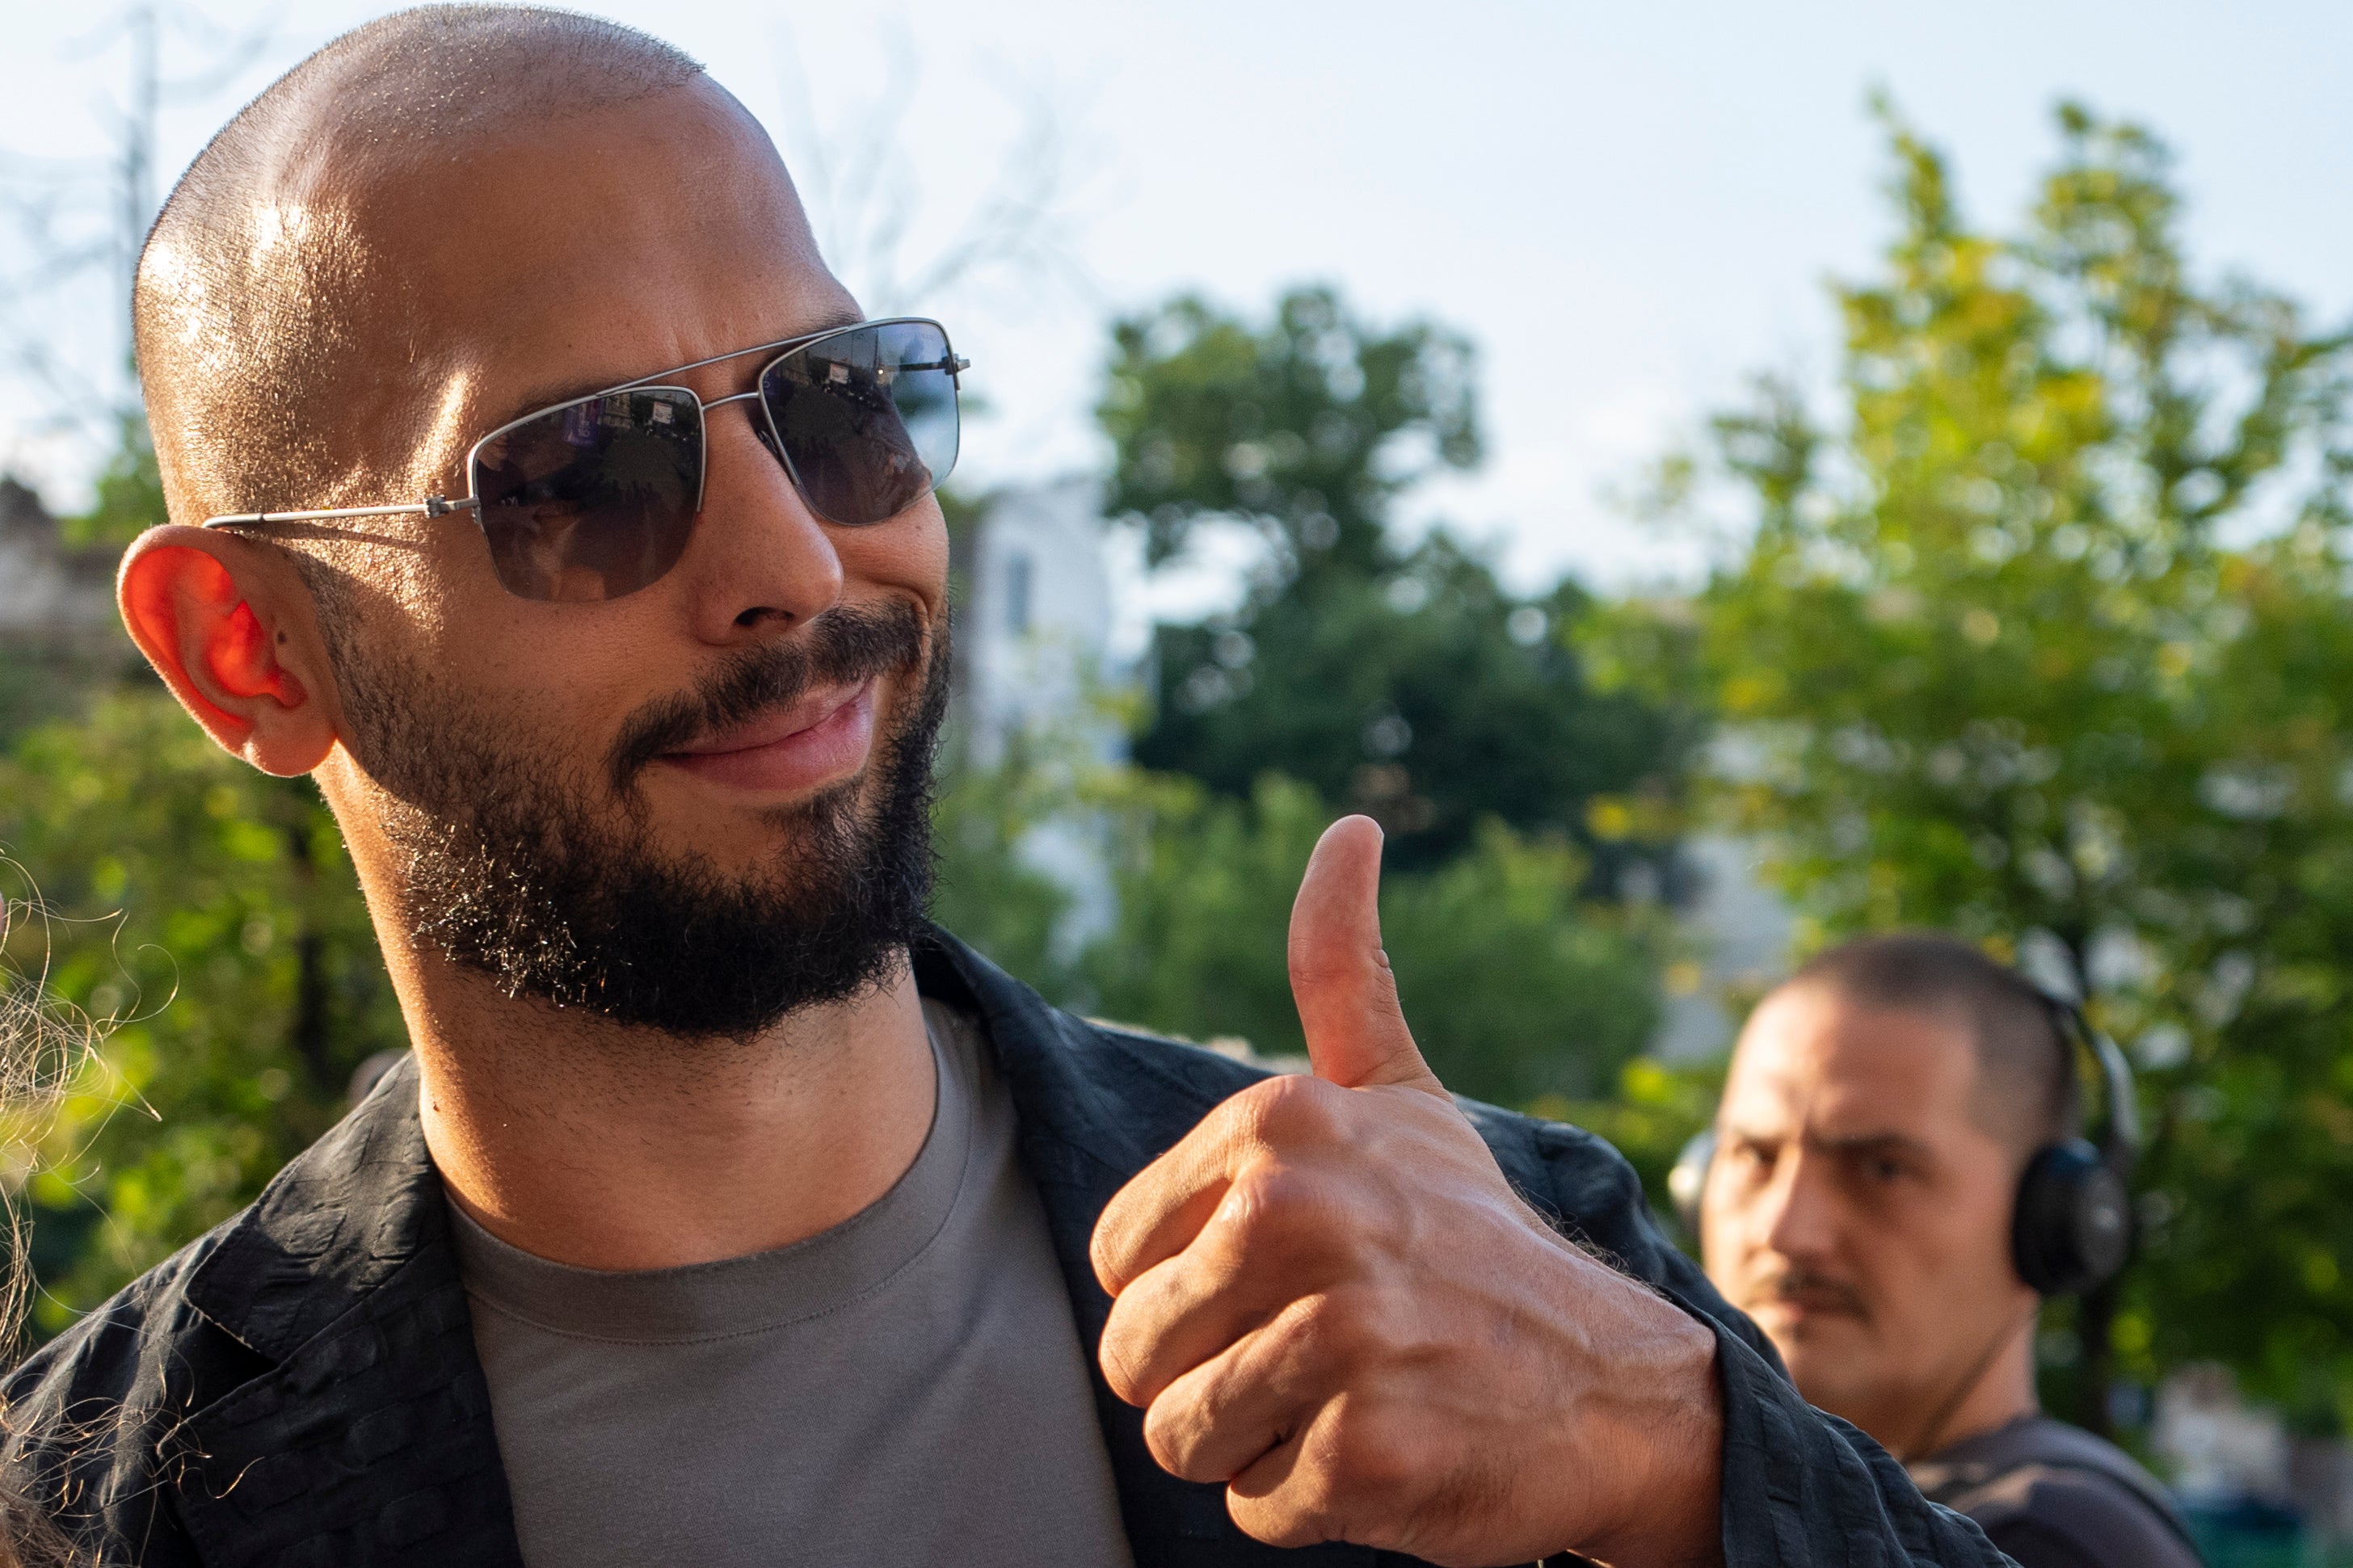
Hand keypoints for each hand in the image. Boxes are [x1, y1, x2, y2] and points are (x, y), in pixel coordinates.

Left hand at [1090, 816, 1724, 1566]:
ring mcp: (1338, 1334)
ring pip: (1178, 1435)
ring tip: (1346, 1396)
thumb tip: (1348, 829)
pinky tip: (1385, 1447)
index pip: (1114, 1259)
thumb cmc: (1474, 1240)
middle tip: (1316, 1354)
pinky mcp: (1366, 1450)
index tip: (1284, 1279)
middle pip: (1133, 1353)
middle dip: (1205, 1377)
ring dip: (1253, 1442)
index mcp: (1278, 1126)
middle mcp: (1300, 1215)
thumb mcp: (1402, 1095)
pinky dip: (1306, 1500)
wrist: (1616, 1385)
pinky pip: (1251, 1505)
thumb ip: (1342, 970)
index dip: (1185, 1291)